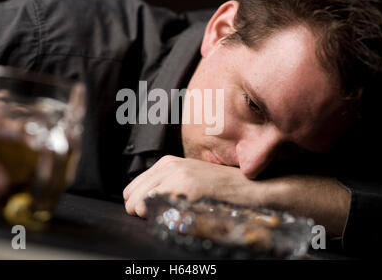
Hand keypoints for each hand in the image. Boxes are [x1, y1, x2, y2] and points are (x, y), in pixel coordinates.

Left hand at [123, 155, 269, 216]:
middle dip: (140, 211)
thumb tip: (142, 202)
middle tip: (161, 217)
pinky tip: (182, 217)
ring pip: (138, 205)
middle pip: (131, 197)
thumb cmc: (220, 188)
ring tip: (172, 216)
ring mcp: (177, 176)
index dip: (139, 204)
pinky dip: (164, 219)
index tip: (153, 212)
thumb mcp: (190, 177)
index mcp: (166, 162)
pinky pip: (157, 209)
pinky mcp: (187, 188)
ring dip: (150, 216)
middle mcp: (168, 166)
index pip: (132, 188)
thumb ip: (166, 184)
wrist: (250, 188)